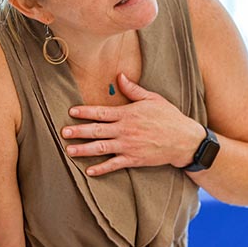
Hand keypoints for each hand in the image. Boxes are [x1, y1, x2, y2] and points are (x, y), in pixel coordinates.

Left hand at [61, 73, 204, 175]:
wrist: (184, 140)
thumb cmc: (169, 118)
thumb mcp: (153, 99)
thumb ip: (134, 90)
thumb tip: (120, 76)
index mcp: (128, 114)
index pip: (101, 112)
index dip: (85, 112)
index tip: (72, 112)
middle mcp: (125, 130)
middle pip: (96, 130)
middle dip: (78, 131)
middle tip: (63, 132)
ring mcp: (128, 146)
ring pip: (101, 148)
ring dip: (84, 150)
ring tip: (69, 150)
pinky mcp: (133, 159)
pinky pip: (114, 165)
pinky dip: (101, 168)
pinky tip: (89, 170)